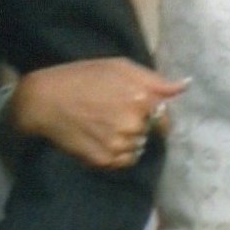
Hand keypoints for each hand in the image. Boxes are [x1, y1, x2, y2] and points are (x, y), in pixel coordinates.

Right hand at [9, 58, 186, 169]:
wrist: (44, 101)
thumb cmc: (82, 77)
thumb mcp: (119, 67)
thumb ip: (155, 80)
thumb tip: (185, 86)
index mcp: (142, 99)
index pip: (165, 119)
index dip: (154, 117)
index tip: (142, 113)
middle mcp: (134, 124)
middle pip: (150, 134)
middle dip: (138, 126)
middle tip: (114, 115)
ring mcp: (119, 145)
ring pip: (137, 149)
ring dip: (128, 141)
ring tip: (105, 127)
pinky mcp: (105, 160)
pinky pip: (123, 162)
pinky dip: (116, 154)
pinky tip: (100, 139)